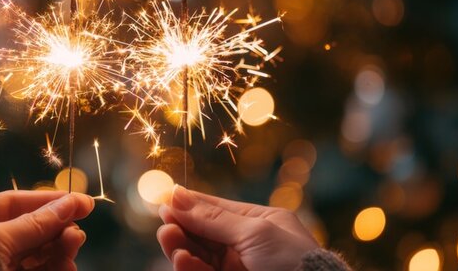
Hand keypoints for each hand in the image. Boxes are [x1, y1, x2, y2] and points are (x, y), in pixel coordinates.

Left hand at [0, 190, 93, 269]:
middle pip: (29, 230)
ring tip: (73, 248)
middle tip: (77, 233)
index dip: (50, 202)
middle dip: (56, 230)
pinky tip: (67, 267)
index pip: (14, 203)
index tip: (83, 203)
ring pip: (34, 254)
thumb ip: (34, 224)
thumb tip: (70, 203)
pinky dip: (52, 269)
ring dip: (58, 250)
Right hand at [157, 186, 318, 270]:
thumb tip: (177, 194)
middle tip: (165, 224)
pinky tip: (181, 260)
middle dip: (182, 227)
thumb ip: (214, 217)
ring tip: (169, 239)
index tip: (165, 202)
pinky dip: (189, 268)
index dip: (190, 205)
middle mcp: (247, 245)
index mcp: (260, 223)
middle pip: (203, 233)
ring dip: (181, 248)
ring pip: (199, 256)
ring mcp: (238, 269)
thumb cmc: (292, 262)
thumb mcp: (255, 232)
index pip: (216, 209)